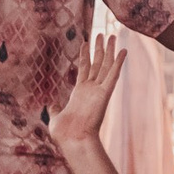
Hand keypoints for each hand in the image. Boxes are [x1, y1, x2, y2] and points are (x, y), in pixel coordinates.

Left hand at [50, 33, 126, 149]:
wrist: (73, 140)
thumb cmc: (65, 133)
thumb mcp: (56, 117)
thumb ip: (55, 109)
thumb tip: (51, 106)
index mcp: (80, 92)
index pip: (84, 69)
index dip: (85, 55)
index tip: (86, 42)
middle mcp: (91, 89)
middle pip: (97, 63)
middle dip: (100, 48)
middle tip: (103, 33)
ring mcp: (98, 90)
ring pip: (106, 65)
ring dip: (109, 50)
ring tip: (112, 34)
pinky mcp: (105, 93)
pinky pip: (113, 75)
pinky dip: (118, 62)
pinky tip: (123, 50)